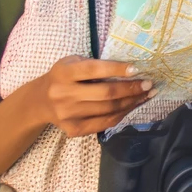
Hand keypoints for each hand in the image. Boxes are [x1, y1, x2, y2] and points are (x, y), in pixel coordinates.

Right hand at [31, 56, 153, 136]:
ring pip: (108, 110)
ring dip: (132, 102)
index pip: (94, 70)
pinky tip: (133, 106)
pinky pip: (104, 123)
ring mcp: (68, 114)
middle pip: (105, 93)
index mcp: (64, 72)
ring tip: (147, 94)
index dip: (117, 69)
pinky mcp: (74, 129)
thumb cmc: (64, 76)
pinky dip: (122, 114)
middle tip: (150, 84)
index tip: (136, 69)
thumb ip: (94, 65)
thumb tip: (130, 69)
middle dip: (131, 89)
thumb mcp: (73, 62)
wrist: (42, 101)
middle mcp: (64, 94)